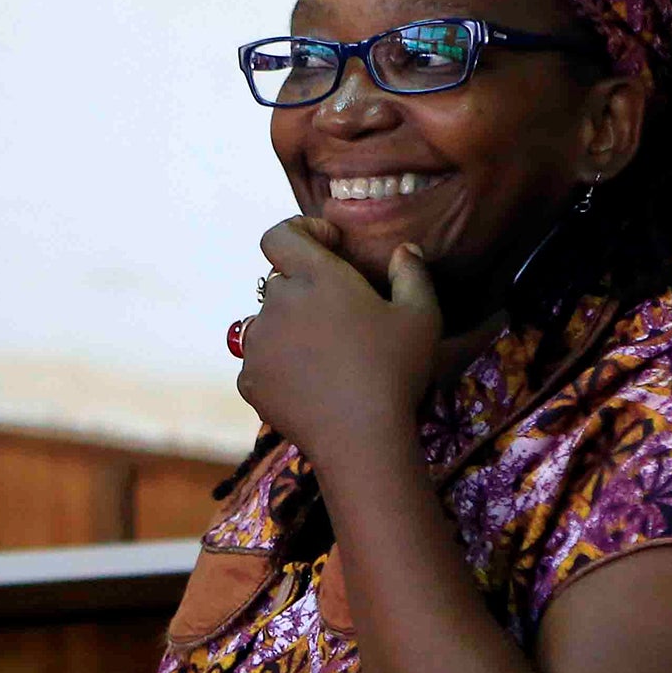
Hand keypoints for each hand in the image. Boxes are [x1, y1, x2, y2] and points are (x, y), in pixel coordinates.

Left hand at [236, 217, 442, 465]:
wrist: (360, 440)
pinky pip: (261, 362)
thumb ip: (413, 273)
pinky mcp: (249, 380)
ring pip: (269, 323)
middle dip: (305, 290)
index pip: (279, 234)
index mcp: (315, 277)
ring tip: (327, 357)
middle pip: (280, 282)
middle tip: (341, 319)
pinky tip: (312, 385)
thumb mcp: (422, 316)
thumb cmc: (395, 372)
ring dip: (291, 330)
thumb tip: (405, 250)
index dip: (300, 232)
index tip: (328, 249)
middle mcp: (276, 303)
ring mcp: (258, 344)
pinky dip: (280, 367)